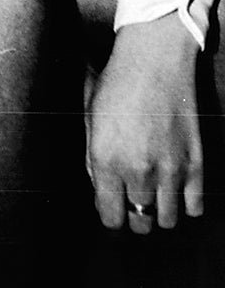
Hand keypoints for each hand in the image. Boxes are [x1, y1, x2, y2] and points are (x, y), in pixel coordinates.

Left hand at [87, 19, 204, 231]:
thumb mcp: (89, 121)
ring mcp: (171, 171)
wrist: (154, 63)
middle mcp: (138, 171)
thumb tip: (101, 190)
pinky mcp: (197, 165)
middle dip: (134, 217)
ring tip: (153, 195)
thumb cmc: (115, 86)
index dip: (110, 215)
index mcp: (106, 160)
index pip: (110, 216)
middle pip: (140, 224)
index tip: (111, 208)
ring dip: (159, 212)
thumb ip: (93, 161)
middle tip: (132, 201)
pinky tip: (175, 188)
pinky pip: (194, 208)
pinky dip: (185, 203)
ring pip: (168, 221)